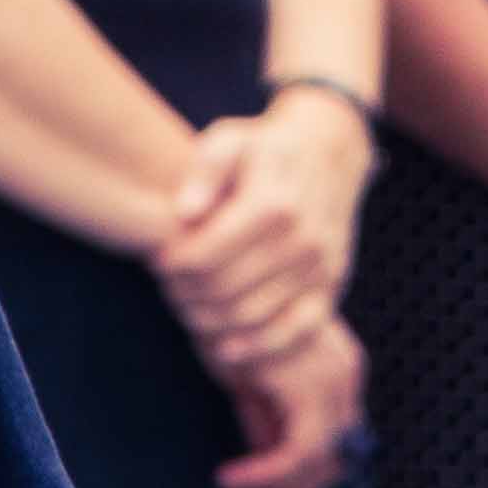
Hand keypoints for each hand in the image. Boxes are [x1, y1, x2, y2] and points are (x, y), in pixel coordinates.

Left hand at [154, 94, 374, 371]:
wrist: (328, 153)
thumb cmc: (265, 148)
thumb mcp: (230, 139)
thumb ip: (204, 171)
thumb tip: (185, 214)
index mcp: (272, 203)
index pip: (206, 254)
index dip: (173, 265)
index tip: (157, 259)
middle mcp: (301, 239)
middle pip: (225, 290)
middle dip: (185, 295)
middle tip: (167, 287)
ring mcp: (318, 267)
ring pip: (252, 316)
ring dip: (210, 321)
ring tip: (187, 306)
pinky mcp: (330, 286)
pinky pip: (294, 332)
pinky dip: (258, 348)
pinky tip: (225, 347)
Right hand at [208, 312, 369, 487]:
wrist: (209, 270)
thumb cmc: (223, 310)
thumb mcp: (247, 370)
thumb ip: (264, 412)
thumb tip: (266, 457)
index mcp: (342, 363)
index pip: (340, 441)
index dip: (303, 477)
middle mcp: (346, 370)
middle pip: (337, 458)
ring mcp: (332, 378)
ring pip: (321, 463)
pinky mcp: (307, 387)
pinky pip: (298, 455)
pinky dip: (266, 475)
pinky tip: (232, 479)